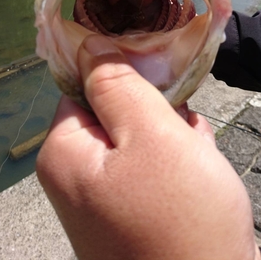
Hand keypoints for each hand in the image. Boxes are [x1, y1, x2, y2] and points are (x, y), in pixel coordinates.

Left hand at [37, 36, 260, 259]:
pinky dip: (174, 161)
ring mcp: (102, 197)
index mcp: (64, 152)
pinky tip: (196, 172)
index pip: (84, 86)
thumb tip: (89, 45)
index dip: (123, 77)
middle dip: (154, 113)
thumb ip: (117, 84)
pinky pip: (148, 166)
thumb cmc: (182, 214)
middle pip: (114, 112)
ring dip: (170, 136)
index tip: (157, 84)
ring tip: (196, 154)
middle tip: (183, 128)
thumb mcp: (151, 134)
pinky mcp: (129, 211)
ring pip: (138, 137)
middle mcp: (74, 176)